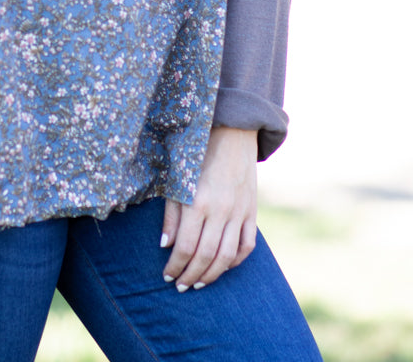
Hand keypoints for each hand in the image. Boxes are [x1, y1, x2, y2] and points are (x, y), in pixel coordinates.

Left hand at [161, 126, 257, 291]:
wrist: (231, 132)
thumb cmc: (197, 153)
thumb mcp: (177, 178)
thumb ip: (172, 213)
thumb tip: (166, 244)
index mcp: (197, 201)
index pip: (185, 247)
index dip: (175, 265)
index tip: (166, 275)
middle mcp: (220, 210)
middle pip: (205, 256)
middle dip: (190, 275)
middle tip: (180, 286)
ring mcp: (239, 212)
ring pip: (227, 256)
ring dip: (211, 275)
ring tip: (198, 283)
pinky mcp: (251, 211)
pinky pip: (247, 245)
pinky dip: (235, 261)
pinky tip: (222, 266)